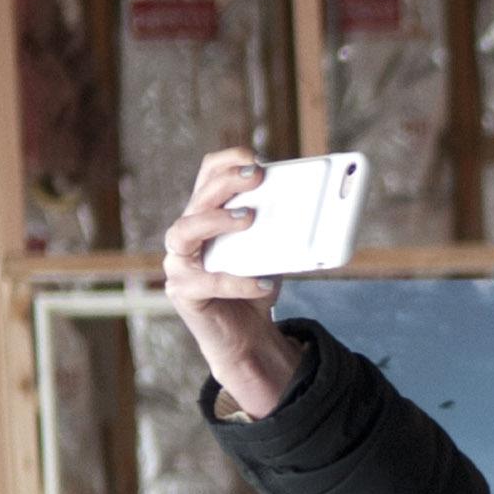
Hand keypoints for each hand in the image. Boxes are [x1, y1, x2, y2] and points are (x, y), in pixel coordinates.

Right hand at [161, 149, 302, 418]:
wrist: (246, 337)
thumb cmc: (256, 288)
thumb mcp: (273, 255)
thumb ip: (282, 233)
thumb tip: (314, 214)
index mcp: (208, 215)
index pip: (208, 175)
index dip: (227, 162)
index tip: (254, 157)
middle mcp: (186, 233)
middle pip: (199, 197)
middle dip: (228, 182)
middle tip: (258, 176)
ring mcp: (179, 262)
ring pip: (184, 231)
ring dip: (216, 219)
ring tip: (249, 218)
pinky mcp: (183, 292)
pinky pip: (206, 282)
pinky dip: (237, 281)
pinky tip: (264, 282)